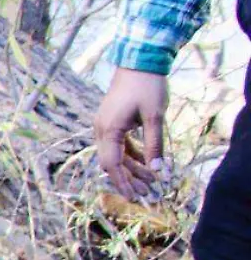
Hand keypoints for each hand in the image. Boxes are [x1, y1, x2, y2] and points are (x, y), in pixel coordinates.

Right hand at [94, 67, 170, 201]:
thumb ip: (154, 145)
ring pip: (117, 155)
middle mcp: (102, 130)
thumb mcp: (155, 117)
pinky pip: (120, 145)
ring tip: (150, 182)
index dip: (123, 183)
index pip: (112, 165)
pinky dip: (132, 156)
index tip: (134, 198)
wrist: (139, 61)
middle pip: (112, 163)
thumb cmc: (147, 87)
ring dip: (132, 169)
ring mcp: (105, 126)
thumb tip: (158, 170)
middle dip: (129, 180)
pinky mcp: (112, 122)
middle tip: (147, 194)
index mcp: (108, 130)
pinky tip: (145, 163)